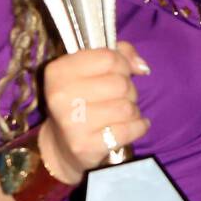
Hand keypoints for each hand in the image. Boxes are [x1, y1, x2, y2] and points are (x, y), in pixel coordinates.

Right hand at [38, 41, 150, 185]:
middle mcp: (60, 96)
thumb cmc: (81, 99)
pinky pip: (128, 130)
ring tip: (123, 113)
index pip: (108, 58)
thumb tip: (141, 66)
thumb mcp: (90, 69)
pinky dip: (139, 126)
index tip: (121, 72)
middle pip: (120, 83)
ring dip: (132, 110)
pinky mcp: (85, 145)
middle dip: (129, 89)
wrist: (62, 144)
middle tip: (120, 97)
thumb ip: (118, 54)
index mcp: (59, 71)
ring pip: (126, 107)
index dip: (123, 64)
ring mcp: (71, 123)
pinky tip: (134, 125)